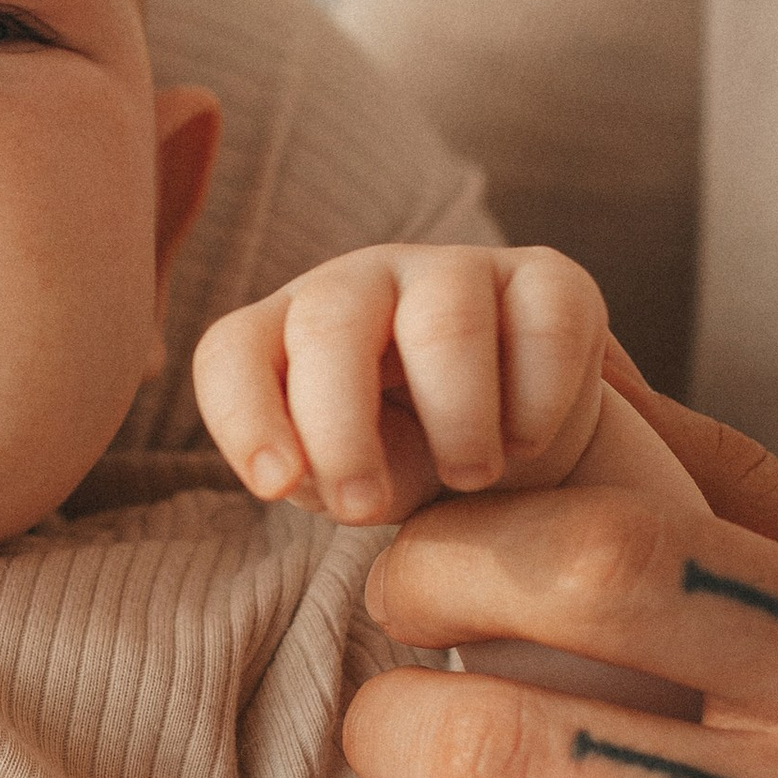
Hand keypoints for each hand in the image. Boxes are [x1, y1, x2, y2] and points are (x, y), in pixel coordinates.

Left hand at [195, 242, 606, 524]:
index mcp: (289, 333)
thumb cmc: (411, 461)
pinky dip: (537, 405)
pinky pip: (543, 326)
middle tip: (369, 507)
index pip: (234, 351)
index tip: (277, 488)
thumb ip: (325, 479)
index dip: (244, 416)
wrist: (519, 446)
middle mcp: (362, 283)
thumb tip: (315, 478)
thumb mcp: (357, 484)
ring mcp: (453, 270)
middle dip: (340, 430)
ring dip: (456, 422)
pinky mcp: (544, 278)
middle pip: (327, 325)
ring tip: (469, 475)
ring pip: (443, 325)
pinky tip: (526, 439)